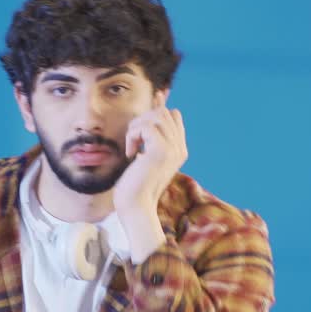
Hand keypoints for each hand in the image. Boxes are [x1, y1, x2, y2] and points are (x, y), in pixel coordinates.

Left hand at [113, 107, 186, 259]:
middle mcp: (180, 148)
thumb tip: (153, 105)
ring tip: (132, 147)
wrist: (135, 207)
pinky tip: (131, 154)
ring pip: (156, 116)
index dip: (154, 116)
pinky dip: (133, 135)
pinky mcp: (161, 151)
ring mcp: (173, 149)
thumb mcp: (145, 156)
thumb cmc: (135, 185)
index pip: (174, 115)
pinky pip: (146, 126)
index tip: (138, 134)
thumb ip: (149, 136)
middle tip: (134, 142)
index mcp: (179, 150)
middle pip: (164, 112)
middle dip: (143, 120)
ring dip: (137, 127)